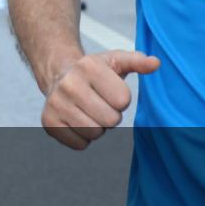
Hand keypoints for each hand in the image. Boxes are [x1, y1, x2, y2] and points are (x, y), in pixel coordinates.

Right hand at [41, 50, 160, 149]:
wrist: (58, 75)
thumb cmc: (93, 71)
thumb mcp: (115, 61)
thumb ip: (137, 61)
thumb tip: (156, 63)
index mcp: (88, 66)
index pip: (123, 100)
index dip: (121, 99)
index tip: (110, 91)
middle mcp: (68, 84)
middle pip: (110, 120)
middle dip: (110, 115)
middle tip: (100, 104)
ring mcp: (56, 104)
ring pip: (94, 133)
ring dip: (97, 127)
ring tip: (89, 112)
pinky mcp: (48, 122)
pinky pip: (79, 144)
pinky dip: (83, 138)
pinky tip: (77, 120)